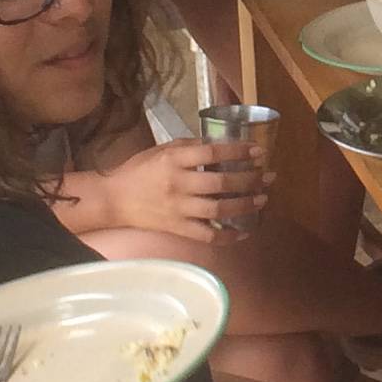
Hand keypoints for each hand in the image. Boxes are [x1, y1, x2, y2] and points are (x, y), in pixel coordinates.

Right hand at [101, 137, 270, 244]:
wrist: (114, 199)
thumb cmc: (139, 170)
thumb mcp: (162, 149)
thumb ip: (190, 147)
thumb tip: (221, 146)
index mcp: (173, 160)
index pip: (212, 153)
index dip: (238, 152)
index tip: (257, 151)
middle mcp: (178, 184)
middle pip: (220, 183)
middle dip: (249, 180)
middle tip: (268, 176)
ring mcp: (178, 209)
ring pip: (218, 210)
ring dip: (244, 205)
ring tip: (262, 199)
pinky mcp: (177, 229)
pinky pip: (207, 236)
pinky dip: (228, 236)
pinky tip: (245, 230)